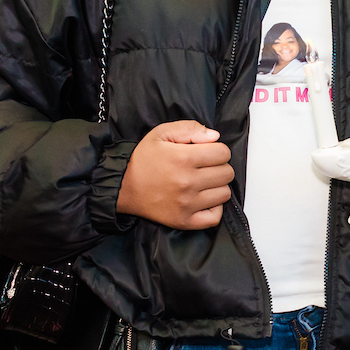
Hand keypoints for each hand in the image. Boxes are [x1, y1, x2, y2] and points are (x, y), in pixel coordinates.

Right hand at [117, 121, 232, 228]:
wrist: (122, 187)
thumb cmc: (142, 160)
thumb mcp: (161, 133)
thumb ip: (189, 128)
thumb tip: (214, 136)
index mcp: (184, 158)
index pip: (223, 153)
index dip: (217, 150)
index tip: (206, 152)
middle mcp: (188, 182)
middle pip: (227, 173)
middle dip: (219, 166)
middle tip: (203, 167)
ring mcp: (187, 204)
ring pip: (224, 193)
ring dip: (217, 186)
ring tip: (202, 182)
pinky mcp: (184, 221)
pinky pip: (215, 217)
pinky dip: (214, 208)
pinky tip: (203, 199)